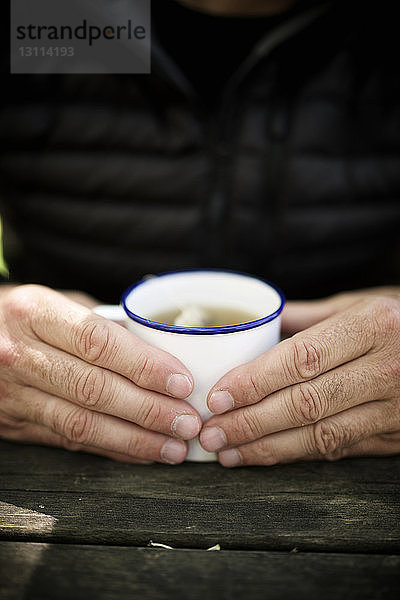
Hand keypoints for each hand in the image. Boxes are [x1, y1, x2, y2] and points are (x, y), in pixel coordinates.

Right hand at [0, 285, 199, 463]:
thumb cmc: (27, 317)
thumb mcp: (58, 303)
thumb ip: (102, 325)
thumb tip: (162, 350)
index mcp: (34, 313)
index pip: (98, 342)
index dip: (144, 365)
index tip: (182, 382)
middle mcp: (19, 354)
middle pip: (94, 388)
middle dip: (149, 410)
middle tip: (188, 422)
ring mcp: (13, 393)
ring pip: (82, 423)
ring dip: (135, 439)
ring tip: (174, 446)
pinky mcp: (15, 424)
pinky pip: (70, 440)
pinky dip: (111, 449)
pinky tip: (143, 452)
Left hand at [199, 288, 399, 465]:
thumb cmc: (398, 322)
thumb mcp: (360, 304)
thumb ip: (307, 315)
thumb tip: (257, 321)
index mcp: (372, 326)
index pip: (302, 359)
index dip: (256, 381)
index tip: (219, 395)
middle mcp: (385, 369)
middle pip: (305, 403)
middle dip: (251, 422)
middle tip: (212, 432)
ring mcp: (394, 408)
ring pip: (320, 435)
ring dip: (267, 448)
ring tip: (228, 451)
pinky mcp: (394, 437)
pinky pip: (338, 448)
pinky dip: (296, 454)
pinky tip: (265, 454)